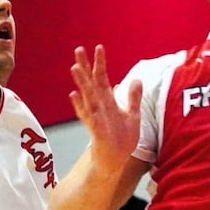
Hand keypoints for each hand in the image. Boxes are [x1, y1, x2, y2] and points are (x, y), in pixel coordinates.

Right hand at [69, 45, 141, 161]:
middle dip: (85, 66)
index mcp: (108, 102)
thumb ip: (133, 98)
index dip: (100, 63)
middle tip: (78, 49)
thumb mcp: (132, 116)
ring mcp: (96, 118)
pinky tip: (73, 96)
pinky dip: (81, 106)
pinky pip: (88, 117)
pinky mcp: (96, 131)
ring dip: (81, 82)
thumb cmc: (121, 140)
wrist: (115, 162)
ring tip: (75, 68)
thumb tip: (136, 79)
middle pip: (91, 83)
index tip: (98, 47)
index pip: (103, 78)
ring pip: (87, 97)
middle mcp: (99, 107)